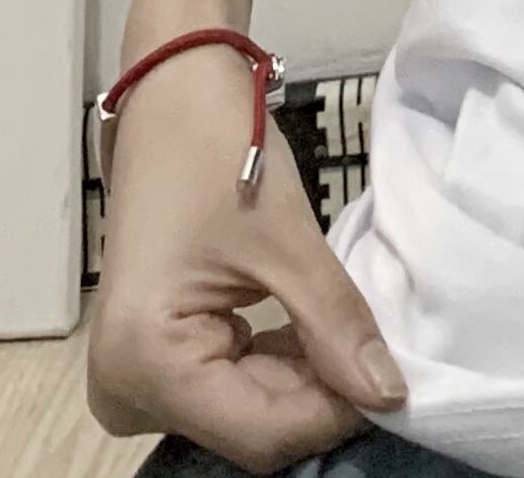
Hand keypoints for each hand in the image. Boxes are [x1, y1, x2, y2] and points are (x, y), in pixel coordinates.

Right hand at [86, 43, 405, 473]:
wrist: (173, 90)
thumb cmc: (215, 147)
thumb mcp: (285, 239)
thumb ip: (336, 324)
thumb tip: (388, 394)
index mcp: (145, 364)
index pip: (263, 434)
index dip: (336, 411)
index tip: (396, 378)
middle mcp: (127, 389)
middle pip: (254, 427)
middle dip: (322, 392)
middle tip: (379, 345)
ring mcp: (137, 377)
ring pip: (249, 410)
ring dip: (306, 377)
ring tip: (348, 325)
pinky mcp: (157, 357)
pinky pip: (233, 385)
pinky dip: (281, 362)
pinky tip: (314, 326)